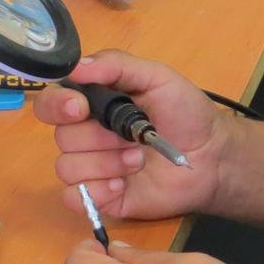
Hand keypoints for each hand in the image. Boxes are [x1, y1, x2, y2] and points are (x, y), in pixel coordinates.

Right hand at [33, 50, 235, 221]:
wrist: (211, 156)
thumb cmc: (185, 112)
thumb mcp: (157, 77)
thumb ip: (117, 66)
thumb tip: (77, 66)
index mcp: (94, 103)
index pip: (52, 102)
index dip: (58, 105)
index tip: (80, 108)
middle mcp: (86, 134)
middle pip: (61, 137)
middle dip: (98, 138)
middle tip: (132, 137)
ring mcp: (92, 168)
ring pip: (67, 168)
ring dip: (105, 164)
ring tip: (138, 161)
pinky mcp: (100, 197)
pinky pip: (75, 197)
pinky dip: (97, 191)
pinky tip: (123, 185)